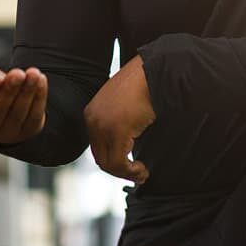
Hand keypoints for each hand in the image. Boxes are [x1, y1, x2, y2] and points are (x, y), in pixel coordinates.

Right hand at [0, 66, 47, 143]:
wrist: (5, 105)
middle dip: (9, 90)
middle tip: (18, 74)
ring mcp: (8, 134)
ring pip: (18, 113)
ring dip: (27, 91)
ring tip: (33, 74)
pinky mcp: (27, 132)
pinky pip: (34, 115)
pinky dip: (39, 96)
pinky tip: (40, 80)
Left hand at [84, 57, 154, 184]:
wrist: (153, 71)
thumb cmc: (144, 85)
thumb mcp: (124, 106)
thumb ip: (119, 125)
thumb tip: (126, 148)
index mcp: (92, 114)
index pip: (98, 148)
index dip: (114, 162)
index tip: (130, 166)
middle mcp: (93, 120)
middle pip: (101, 158)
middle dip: (120, 170)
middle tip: (138, 174)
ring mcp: (103, 126)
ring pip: (109, 164)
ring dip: (126, 173)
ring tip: (142, 172)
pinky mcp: (117, 131)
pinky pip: (119, 162)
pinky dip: (131, 171)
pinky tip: (142, 169)